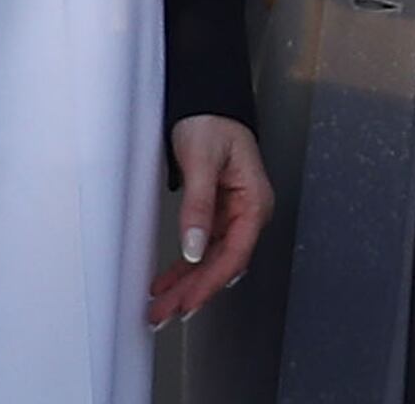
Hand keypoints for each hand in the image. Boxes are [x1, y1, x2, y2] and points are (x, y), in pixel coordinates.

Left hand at [147, 113, 269, 325]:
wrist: (207, 100)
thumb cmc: (211, 122)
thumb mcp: (201, 160)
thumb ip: (198, 205)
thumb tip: (195, 248)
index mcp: (254, 202)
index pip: (234, 254)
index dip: (210, 282)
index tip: (187, 303)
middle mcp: (248, 213)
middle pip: (222, 264)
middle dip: (193, 292)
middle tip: (163, 314)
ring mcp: (234, 215)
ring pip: (211, 260)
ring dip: (186, 284)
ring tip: (160, 307)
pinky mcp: (218, 213)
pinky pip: (204, 248)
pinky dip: (186, 267)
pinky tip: (168, 282)